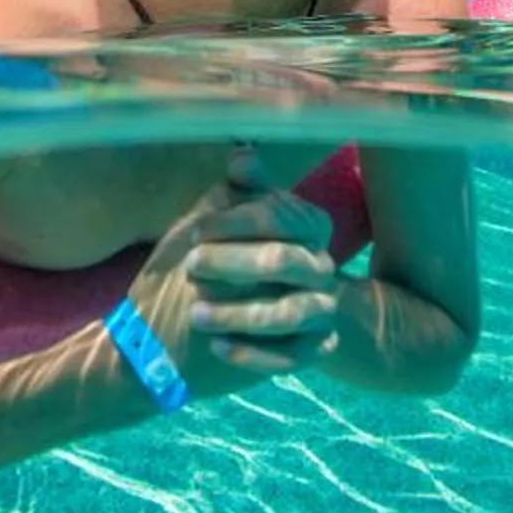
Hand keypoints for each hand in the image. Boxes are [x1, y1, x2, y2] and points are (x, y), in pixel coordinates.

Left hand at [126, 145, 340, 398]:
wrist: (215, 312)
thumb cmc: (215, 254)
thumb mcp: (222, 216)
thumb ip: (236, 188)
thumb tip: (242, 156)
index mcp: (309, 225)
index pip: (279, 218)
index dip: (235, 223)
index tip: (193, 232)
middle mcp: (321, 266)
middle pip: (283, 262)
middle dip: (233, 264)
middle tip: (191, 267)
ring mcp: (321, 310)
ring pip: (288, 313)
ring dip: (238, 314)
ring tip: (196, 314)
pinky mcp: (310, 350)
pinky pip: (289, 356)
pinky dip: (252, 353)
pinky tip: (217, 347)